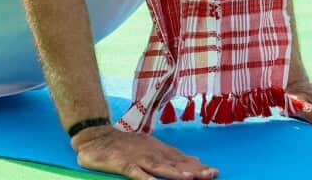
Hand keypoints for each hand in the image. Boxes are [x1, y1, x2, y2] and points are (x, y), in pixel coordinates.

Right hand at [72, 125, 217, 179]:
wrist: (96, 135)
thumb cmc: (125, 144)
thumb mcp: (151, 146)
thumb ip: (172, 155)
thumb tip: (195, 161)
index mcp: (159, 149)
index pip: (182, 159)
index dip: (198, 166)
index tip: (215, 172)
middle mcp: (151, 153)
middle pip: (175, 163)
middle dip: (194, 170)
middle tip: (212, 175)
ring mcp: (137, 158)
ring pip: (159, 167)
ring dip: (175, 173)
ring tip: (190, 178)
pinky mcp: (123, 164)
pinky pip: (135, 173)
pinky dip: (145, 178)